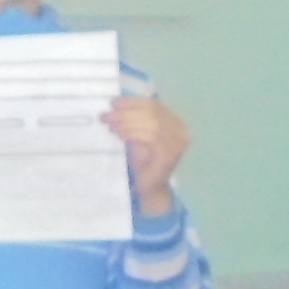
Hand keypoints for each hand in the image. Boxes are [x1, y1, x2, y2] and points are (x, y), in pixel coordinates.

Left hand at [107, 97, 189, 214]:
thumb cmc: (142, 160)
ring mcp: (179, 143)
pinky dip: (133, 132)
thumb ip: (133, 120)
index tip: (112, 102)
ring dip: (126, 121)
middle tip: (106, 115)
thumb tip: (114, 104)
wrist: (149, 187)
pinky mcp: (171, 155)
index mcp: (176, 123)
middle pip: (152, 112)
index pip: (154, 105)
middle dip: (126, 112)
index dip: (132, 102)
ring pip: (152, 123)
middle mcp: (182, 131)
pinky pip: (151, 137)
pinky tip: (119, 134)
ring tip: (109, 124)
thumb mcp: (137, 135)